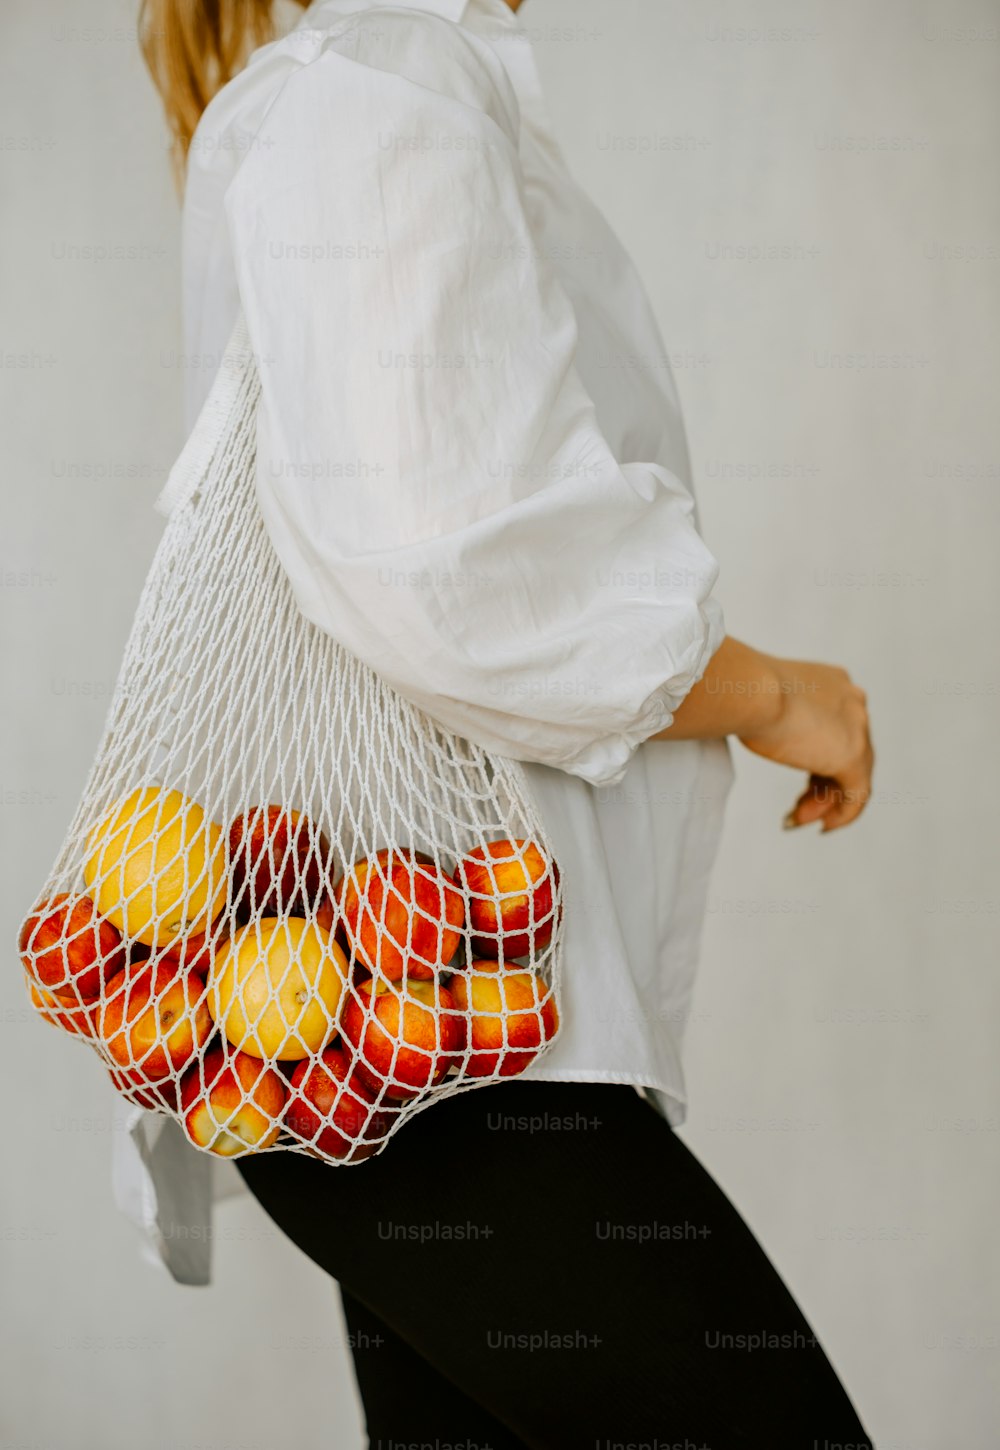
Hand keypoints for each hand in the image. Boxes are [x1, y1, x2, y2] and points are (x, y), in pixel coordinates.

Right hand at [739, 658, 873, 832]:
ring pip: (853, 775)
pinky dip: (843, 813)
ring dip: (824, 802)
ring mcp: (857, 729)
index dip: (818, 759)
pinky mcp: (853, 756)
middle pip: (845, 753)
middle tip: (797, 808)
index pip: (835, 728)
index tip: (801, 780)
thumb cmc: (745, 691)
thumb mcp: (767, 701)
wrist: (751, 691)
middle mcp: (852, 703)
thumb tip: (769, 733)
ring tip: (797, 819)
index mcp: (835, 684)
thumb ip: (779, 715)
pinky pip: (857, 794)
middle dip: (821, 785)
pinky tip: (825, 827)